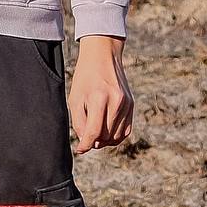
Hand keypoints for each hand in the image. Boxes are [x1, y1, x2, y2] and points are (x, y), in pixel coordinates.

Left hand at [68, 35, 133, 154]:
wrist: (103, 56)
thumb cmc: (85, 77)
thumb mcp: (75, 98)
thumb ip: (79, 123)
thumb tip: (86, 144)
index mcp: (99, 98)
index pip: (93, 132)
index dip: (85, 145)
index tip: (80, 149)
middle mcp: (116, 102)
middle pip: (105, 136)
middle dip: (94, 141)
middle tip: (86, 136)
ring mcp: (126, 104)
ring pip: (116, 136)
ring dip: (105, 140)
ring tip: (95, 132)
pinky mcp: (131, 105)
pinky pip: (126, 130)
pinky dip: (116, 136)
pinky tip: (106, 130)